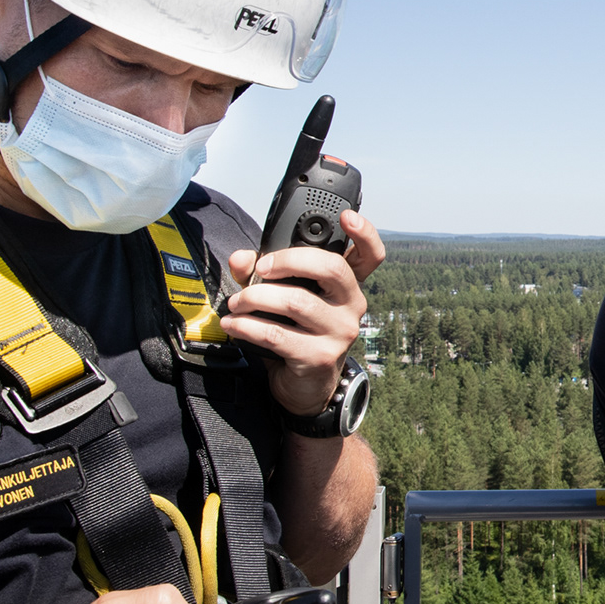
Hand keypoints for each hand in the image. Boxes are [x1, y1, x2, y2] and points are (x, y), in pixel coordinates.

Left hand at [223, 211, 385, 415]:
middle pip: (331, 268)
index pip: (370, 256)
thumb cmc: (295, 333)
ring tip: (236, 303)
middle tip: (261, 269)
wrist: (304, 386)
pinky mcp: (320, 357)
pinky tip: (233, 324)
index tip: (347, 217)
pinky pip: (278, 334)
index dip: (365, 234)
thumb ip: (261, 272)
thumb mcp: (280, 297)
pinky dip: (248, 326)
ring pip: (297, 301)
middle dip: (288, 261)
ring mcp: (339, 332)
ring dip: (256, 298)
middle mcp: (351, 306)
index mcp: (346, 286)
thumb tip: (241, 259)